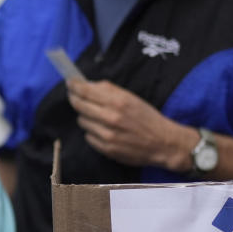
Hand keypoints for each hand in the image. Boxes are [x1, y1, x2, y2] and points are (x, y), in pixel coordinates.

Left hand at [67, 79, 196, 171]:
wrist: (163, 143)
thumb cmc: (148, 118)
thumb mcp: (132, 98)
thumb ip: (110, 90)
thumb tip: (89, 84)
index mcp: (118, 102)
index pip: (87, 91)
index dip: (74, 86)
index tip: (69, 82)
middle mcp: (111, 118)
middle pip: (80, 106)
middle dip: (75, 99)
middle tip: (74, 96)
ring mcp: (107, 135)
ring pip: (82, 121)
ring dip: (86, 117)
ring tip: (98, 116)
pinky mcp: (106, 149)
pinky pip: (88, 137)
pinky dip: (92, 132)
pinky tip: (103, 130)